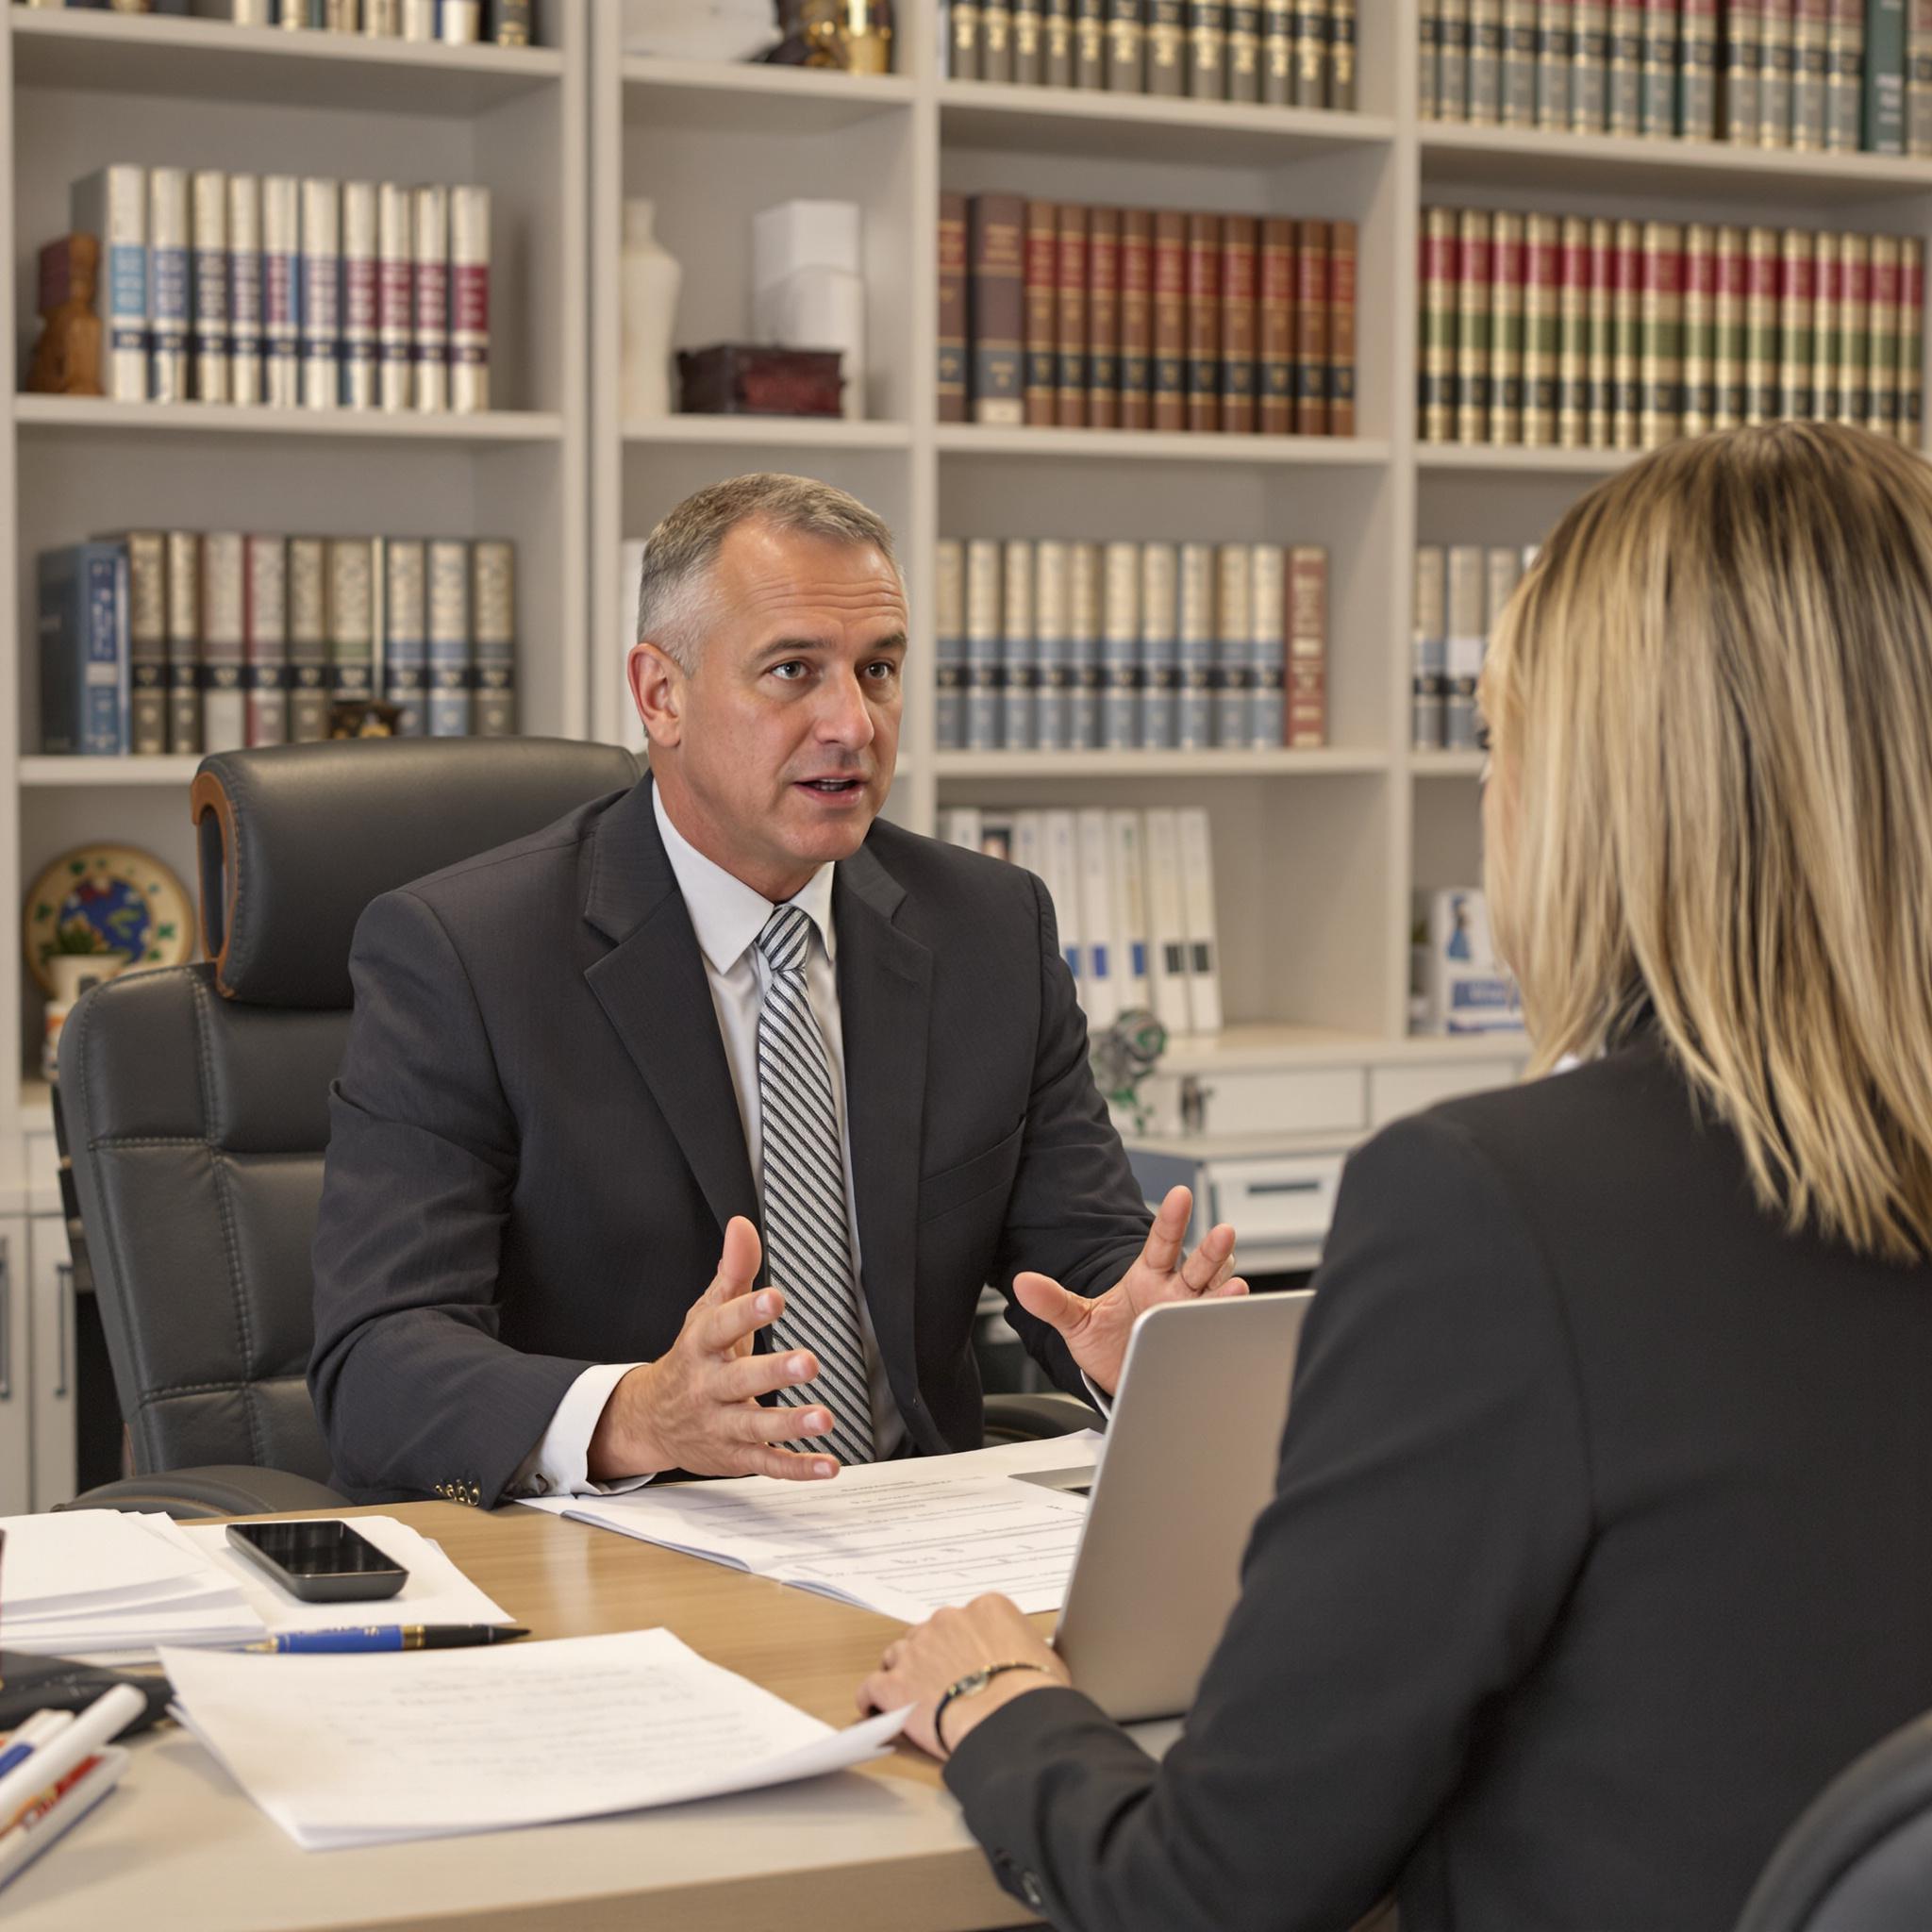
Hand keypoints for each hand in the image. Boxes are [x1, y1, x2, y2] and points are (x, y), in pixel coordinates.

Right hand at [586, 1215, 842, 1482]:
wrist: (649, 1419)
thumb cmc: (691, 1358)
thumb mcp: (706, 1312)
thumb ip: (732, 1271)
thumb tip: (743, 1226)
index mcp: (701, 1346)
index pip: (720, 1326)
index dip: (746, 1312)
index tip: (774, 1298)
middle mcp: (708, 1387)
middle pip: (740, 1380)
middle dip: (773, 1373)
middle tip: (808, 1362)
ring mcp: (720, 1425)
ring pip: (754, 1428)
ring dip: (790, 1424)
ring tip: (823, 1417)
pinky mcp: (734, 1456)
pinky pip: (767, 1464)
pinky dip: (798, 1468)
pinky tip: (828, 1464)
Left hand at [858, 1594, 1068, 1758]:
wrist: (1010, 1720)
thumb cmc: (1034, 1695)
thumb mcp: (1044, 1657)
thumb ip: (1023, 1648)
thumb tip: (1024, 1660)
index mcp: (986, 1608)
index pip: (966, 1620)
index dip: (963, 1644)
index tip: (966, 1663)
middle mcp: (947, 1620)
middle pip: (930, 1633)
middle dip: (932, 1656)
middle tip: (942, 1683)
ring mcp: (917, 1649)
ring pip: (898, 1654)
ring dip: (903, 1672)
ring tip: (909, 1696)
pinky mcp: (895, 1684)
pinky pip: (871, 1686)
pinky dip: (871, 1698)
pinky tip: (874, 1708)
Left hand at [1014, 1185, 1245, 1396]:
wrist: (1122, 1383)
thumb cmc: (1106, 1345)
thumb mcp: (1076, 1321)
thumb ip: (1053, 1301)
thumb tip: (1021, 1283)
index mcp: (1147, 1277)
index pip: (1161, 1242)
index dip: (1171, 1219)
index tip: (1180, 1194)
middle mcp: (1175, 1291)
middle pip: (1199, 1264)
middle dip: (1211, 1249)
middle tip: (1223, 1231)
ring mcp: (1191, 1316)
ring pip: (1217, 1292)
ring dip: (1226, 1286)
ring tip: (1233, 1283)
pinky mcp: (1201, 1342)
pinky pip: (1220, 1326)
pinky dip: (1228, 1319)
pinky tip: (1234, 1313)